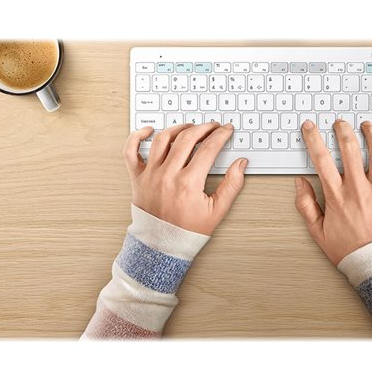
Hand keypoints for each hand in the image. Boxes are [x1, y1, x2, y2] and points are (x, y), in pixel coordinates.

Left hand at [123, 122, 248, 234]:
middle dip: (203, 128)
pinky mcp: (137, 178)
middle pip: (187, 138)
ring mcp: (150, 175)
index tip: (226, 130)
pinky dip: (137, 137)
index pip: (208, 149)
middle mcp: (167, 175)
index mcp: (188, 183)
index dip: (220, 135)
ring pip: (163, 139)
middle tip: (212, 126)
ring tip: (189, 127)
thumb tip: (241, 164)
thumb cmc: (187, 231)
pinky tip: (149, 130)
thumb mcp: (217, 211)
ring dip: (178, 128)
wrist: (162, 245)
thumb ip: (232, 185)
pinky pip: (131, 151)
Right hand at [295, 119, 371, 264]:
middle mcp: (358, 189)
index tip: (310, 128)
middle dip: (343, 131)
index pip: (321, 160)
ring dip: (371, 135)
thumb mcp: (317, 231)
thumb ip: (305, 205)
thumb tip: (300, 183)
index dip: (313, 139)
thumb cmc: (348, 250)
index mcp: (337, 196)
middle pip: (350, 149)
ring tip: (366, 125)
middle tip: (340, 123)